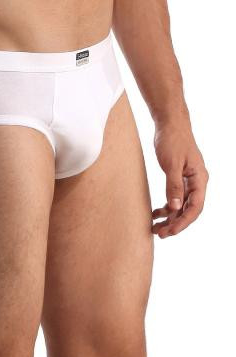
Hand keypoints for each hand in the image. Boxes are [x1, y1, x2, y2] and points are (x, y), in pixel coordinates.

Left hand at [152, 122, 208, 237]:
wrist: (169, 123)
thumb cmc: (172, 140)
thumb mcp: (171, 164)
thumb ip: (173, 186)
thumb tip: (174, 208)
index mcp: (200, 179)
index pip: (195, 208)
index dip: (182, 222)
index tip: (169, 232)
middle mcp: (197, 182)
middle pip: (188, 210)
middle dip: (175, 223)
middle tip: (159, 234)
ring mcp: (189, 180)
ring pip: (181, 205)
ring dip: (169, 217)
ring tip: (155, 227)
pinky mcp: (179, 177)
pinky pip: (175, 197)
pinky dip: (166, 206)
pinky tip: (155, 213)